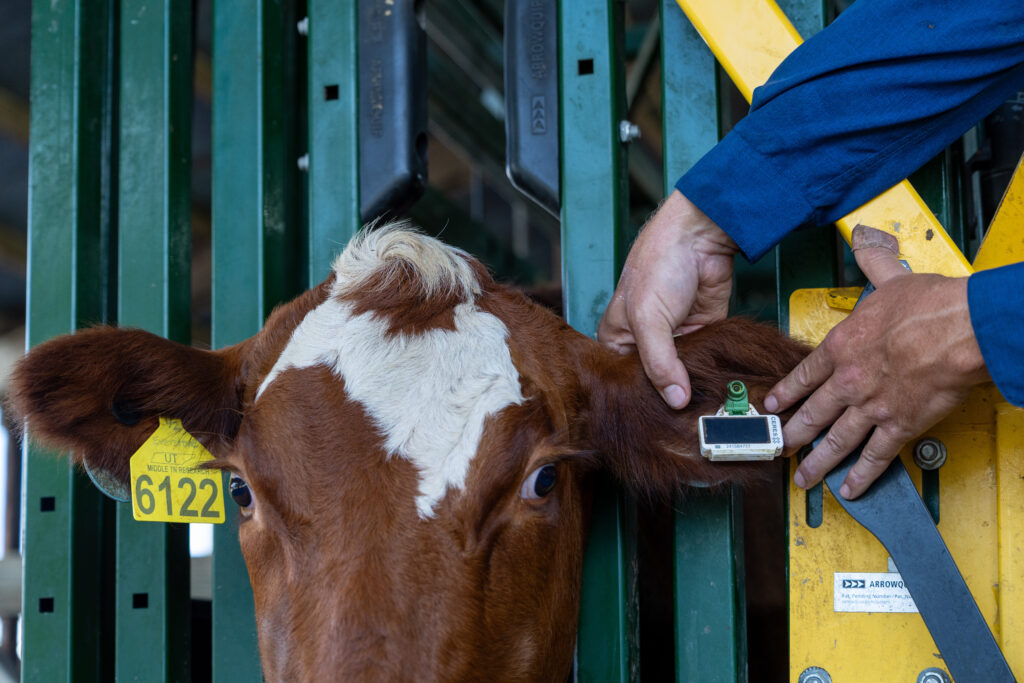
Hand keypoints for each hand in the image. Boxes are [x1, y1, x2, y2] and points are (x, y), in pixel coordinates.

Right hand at [598, 190, 737, 408]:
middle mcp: (643, 341)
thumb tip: (674, 400)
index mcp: (616, 337)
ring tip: (701, 410)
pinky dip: (711, 374)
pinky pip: (704, 363)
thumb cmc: (660, 261)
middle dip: (667, 395)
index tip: (653, 421)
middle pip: (654, 381)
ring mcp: (674, 339)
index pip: (622, 379)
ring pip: (682, 376)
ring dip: (692, 387)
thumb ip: (659, 362)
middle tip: (679, 423)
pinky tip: (717, 391)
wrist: (702, 235)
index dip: (638, 397)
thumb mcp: (648, 318)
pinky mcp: (702, 335)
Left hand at [764, 226, 989, 498]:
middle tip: (778, 448)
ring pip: (836, 441)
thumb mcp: (889, 277)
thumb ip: (872, 264)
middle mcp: (849, 380)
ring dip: (817, 463)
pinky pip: (876, 456)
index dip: (785, 394)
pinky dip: (863, 474)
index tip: (772, 407)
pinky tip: (851, 488)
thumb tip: (864, 241)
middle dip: (792, 435)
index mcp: (841, 346)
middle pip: (812, 414)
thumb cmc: (929, 305)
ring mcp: (872, 405)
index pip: (803, 376)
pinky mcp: (901, 424)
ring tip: (803, 479)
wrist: (962, 329)